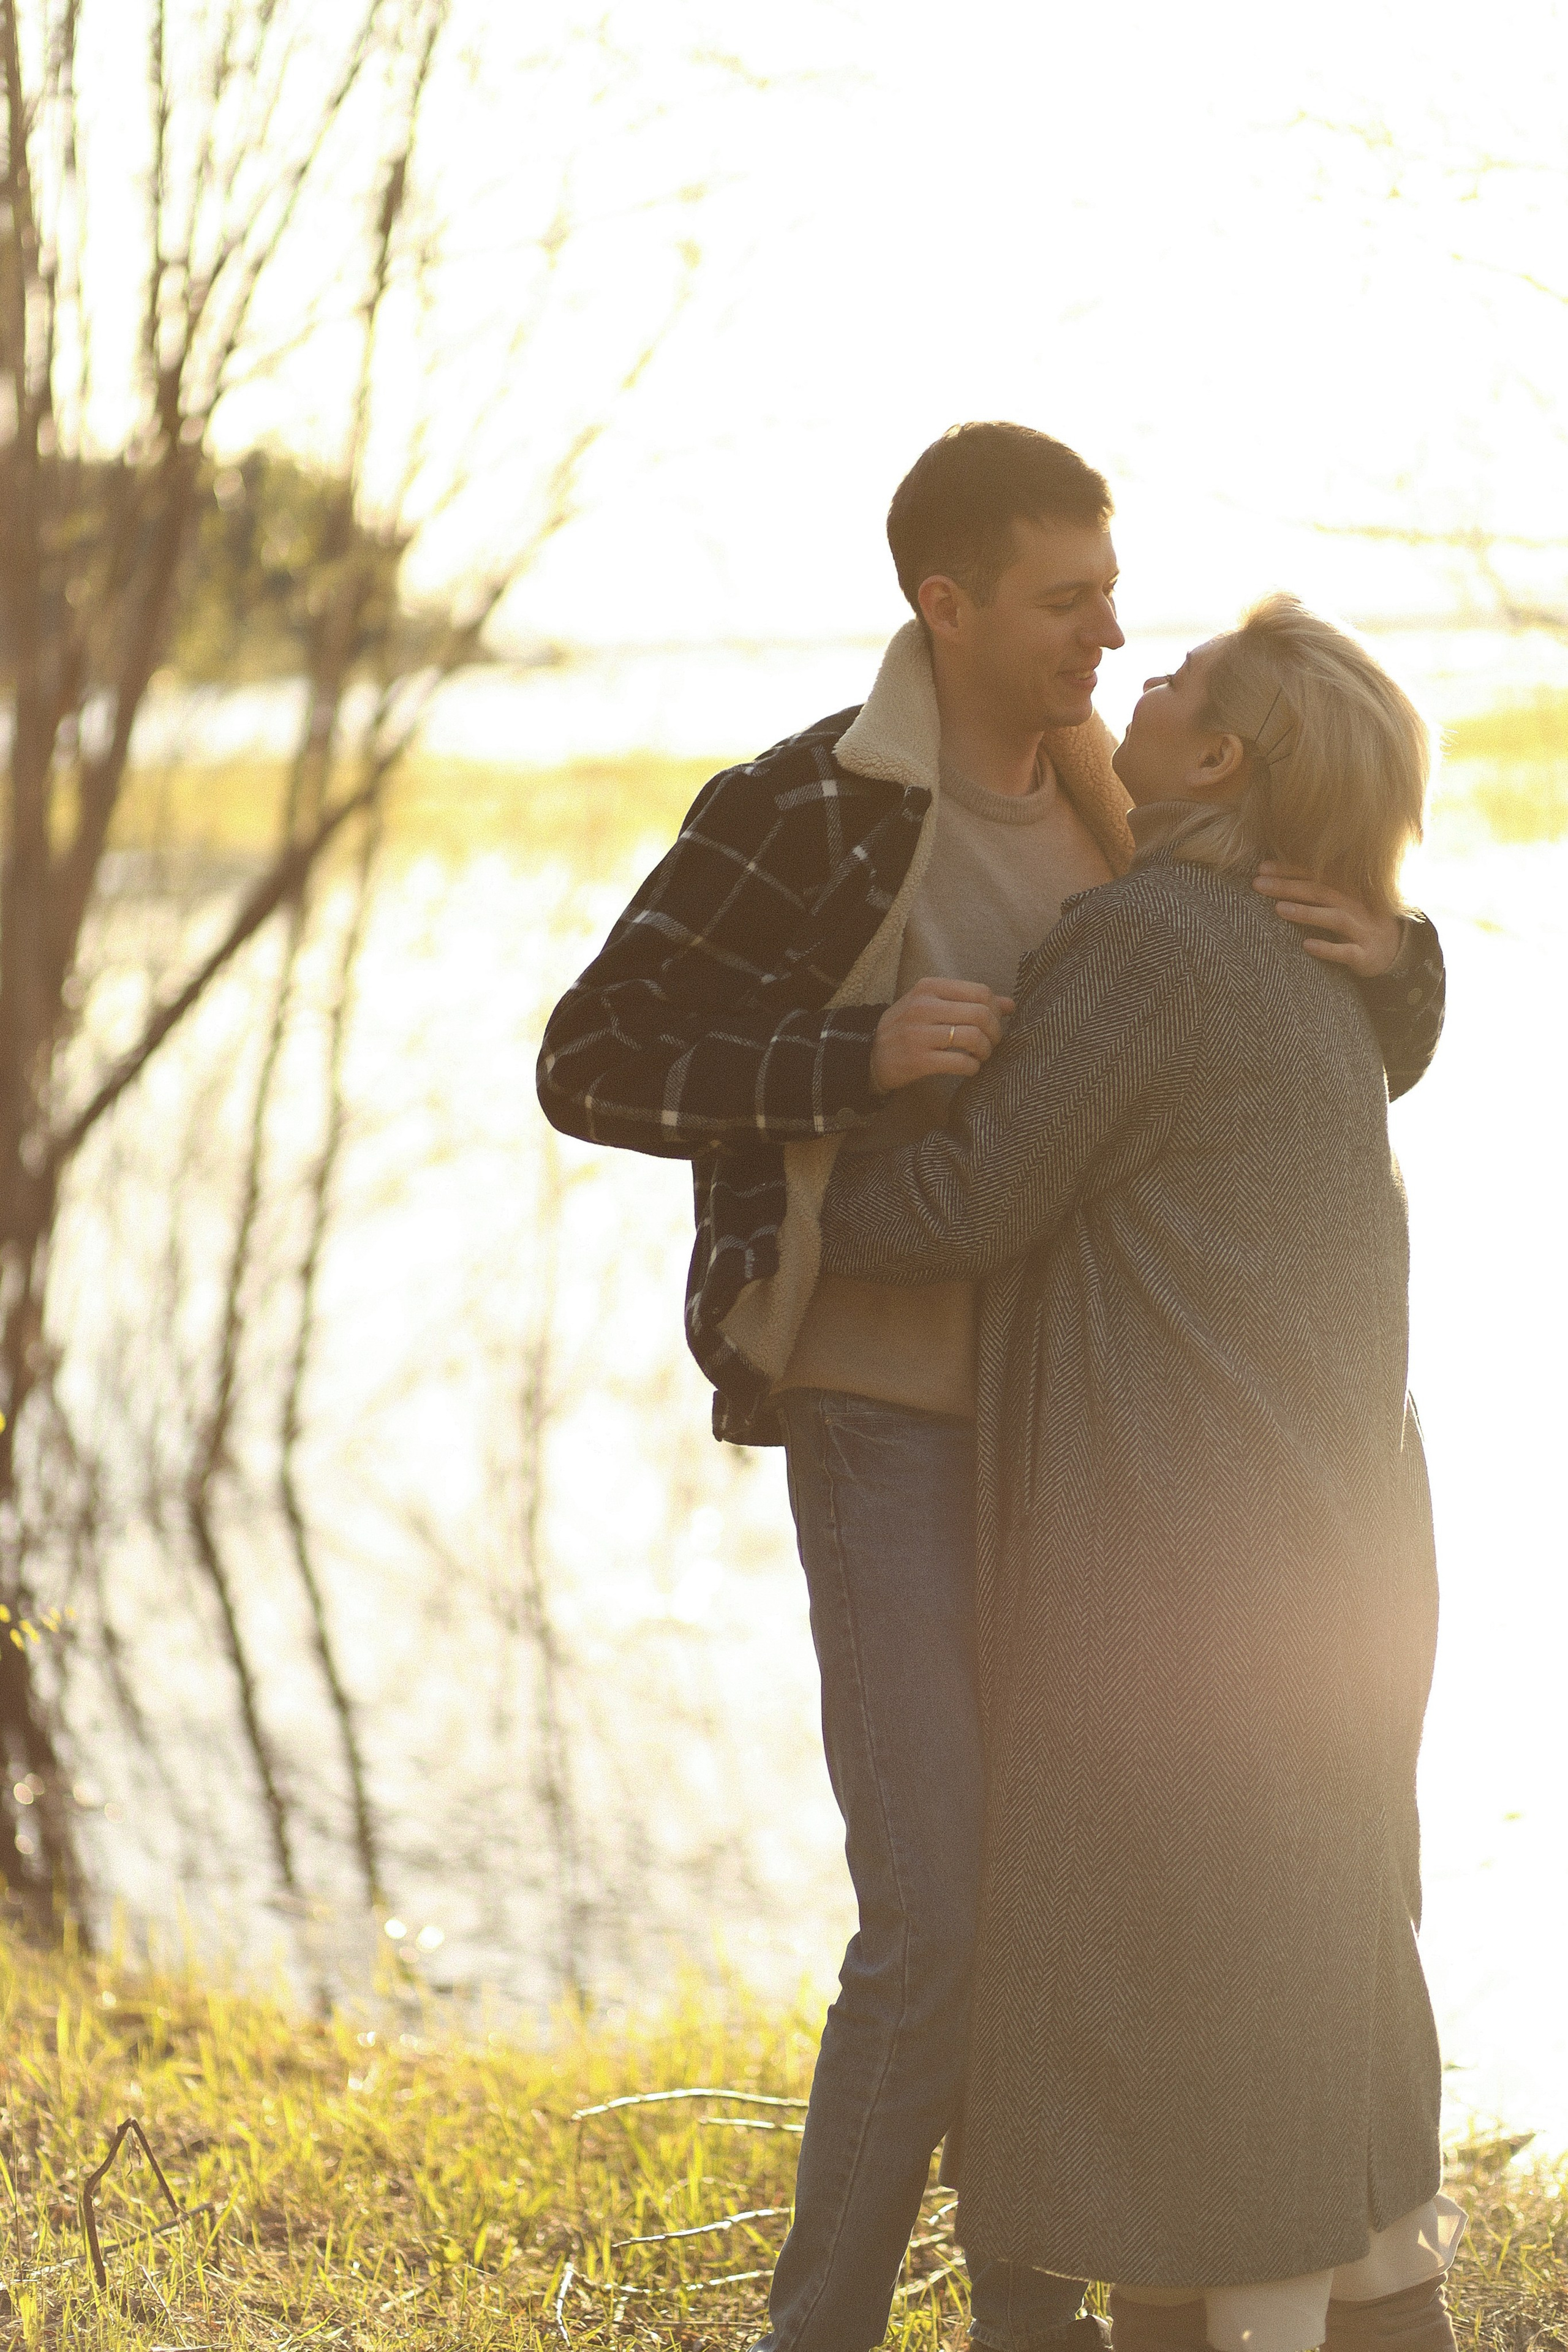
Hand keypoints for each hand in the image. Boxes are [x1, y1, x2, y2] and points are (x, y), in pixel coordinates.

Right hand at [870, 976, 1013, 1093]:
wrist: (870, 1054)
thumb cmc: (907, 1027)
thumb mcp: (932, 1004)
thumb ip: (969, 1001)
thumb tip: (1011, 1005)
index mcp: (929, 988)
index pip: (980, 992)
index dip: (996, 1010)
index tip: (994, 1023)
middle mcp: (923, 1007)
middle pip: (981, 1014)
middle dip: (995, 1032)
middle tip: (992, 1043)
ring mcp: (919, 1034)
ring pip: (973, 1037)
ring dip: (986, 1050)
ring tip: (981, 1055)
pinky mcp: (919, 1060)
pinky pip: (961, 1062)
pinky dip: (973, 1067)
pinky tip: (969, 1067)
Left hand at [1252, 864, 1404, 977]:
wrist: (1397, 948)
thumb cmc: (1359, 920)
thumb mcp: (1344, 899)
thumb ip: (1318, 887)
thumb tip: (1278, 876)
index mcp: (1347, 889)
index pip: (1315, 875)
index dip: (1289, 870)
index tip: (1261, 868)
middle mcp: (1355, 905)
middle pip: (1319, 892)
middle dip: (1288, 887)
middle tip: (1258, 884)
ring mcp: (1361, 929)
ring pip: (1333, 918)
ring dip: (1306, 913)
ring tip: (1279, 909)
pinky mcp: (1364, 954)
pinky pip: (1345, 951)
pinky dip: (1327, 948)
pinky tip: (1307, 946)